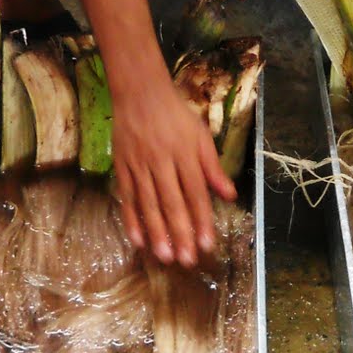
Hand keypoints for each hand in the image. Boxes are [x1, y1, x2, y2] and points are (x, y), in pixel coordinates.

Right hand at [111, 66, 236, 266]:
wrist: (140, 92)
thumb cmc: (176, 114)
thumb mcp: (201, 135)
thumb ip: (213, 167)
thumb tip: (230, 195)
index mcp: (186, 154)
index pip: (196, 193)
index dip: (202, 219)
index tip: (207, 244)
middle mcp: (163, 161)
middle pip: (173, 202)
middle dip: (181, 233)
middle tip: (187, 260)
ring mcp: (140, 165)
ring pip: (149, 203)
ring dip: (157, 232)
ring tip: (165, 256)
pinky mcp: (122, 166)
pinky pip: (127, 196)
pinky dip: (131, 218)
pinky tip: (137, 239)